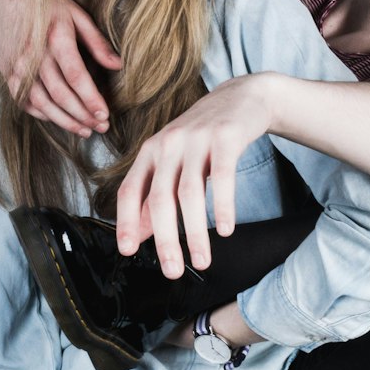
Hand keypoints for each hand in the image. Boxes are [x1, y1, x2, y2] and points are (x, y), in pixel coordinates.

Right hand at [0, 0, 120, 135]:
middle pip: (61, 95)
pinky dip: (43, 115)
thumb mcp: (77, 15)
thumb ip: (97, 42)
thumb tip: (117, 65)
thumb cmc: (47, 3)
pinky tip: (59, 120)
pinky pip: (26, 102)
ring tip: (84, 130)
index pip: (76, 77)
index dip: (91, 99)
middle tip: (101, 127)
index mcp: (56, 39)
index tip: (105, 115)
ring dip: (65, 121)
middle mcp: (34, 56)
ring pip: (43, 104)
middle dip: (83, 115)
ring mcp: (18, 67)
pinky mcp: (8, 73)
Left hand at [115, 73, 278, 276]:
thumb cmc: (204, 137)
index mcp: (150, 152)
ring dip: (194, 233)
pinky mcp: (226, 137)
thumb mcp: (174, 162)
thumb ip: (154, 195)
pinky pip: (223, 178)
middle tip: (172, 271)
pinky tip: (225, 230)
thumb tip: (138, 235)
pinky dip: (223, 206)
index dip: (126, 222)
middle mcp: (168, 144)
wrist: (243, 97)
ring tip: (202, 261)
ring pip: (189, 193)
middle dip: (165, 240)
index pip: (130, 191)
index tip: (128, 252)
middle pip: (160, 199)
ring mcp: (196, 139)